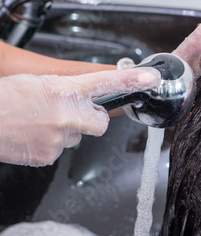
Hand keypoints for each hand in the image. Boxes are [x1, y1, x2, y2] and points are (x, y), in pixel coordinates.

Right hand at [0, 67, 159, 165]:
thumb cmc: (3, 99)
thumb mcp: (37, 83)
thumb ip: (65, 90)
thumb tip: (80, 99)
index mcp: (62, 89)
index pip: (106, 82)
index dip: (133, 80)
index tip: (152, 78)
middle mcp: (66, 114)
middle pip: (101, 122)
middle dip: (91, 119)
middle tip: (70, 113)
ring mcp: (59, 138)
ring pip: (77, 137)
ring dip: (65, 131)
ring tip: (38, 123)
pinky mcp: (49, 157)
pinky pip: (60, 150)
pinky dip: (50, 144)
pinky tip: (33, 136)